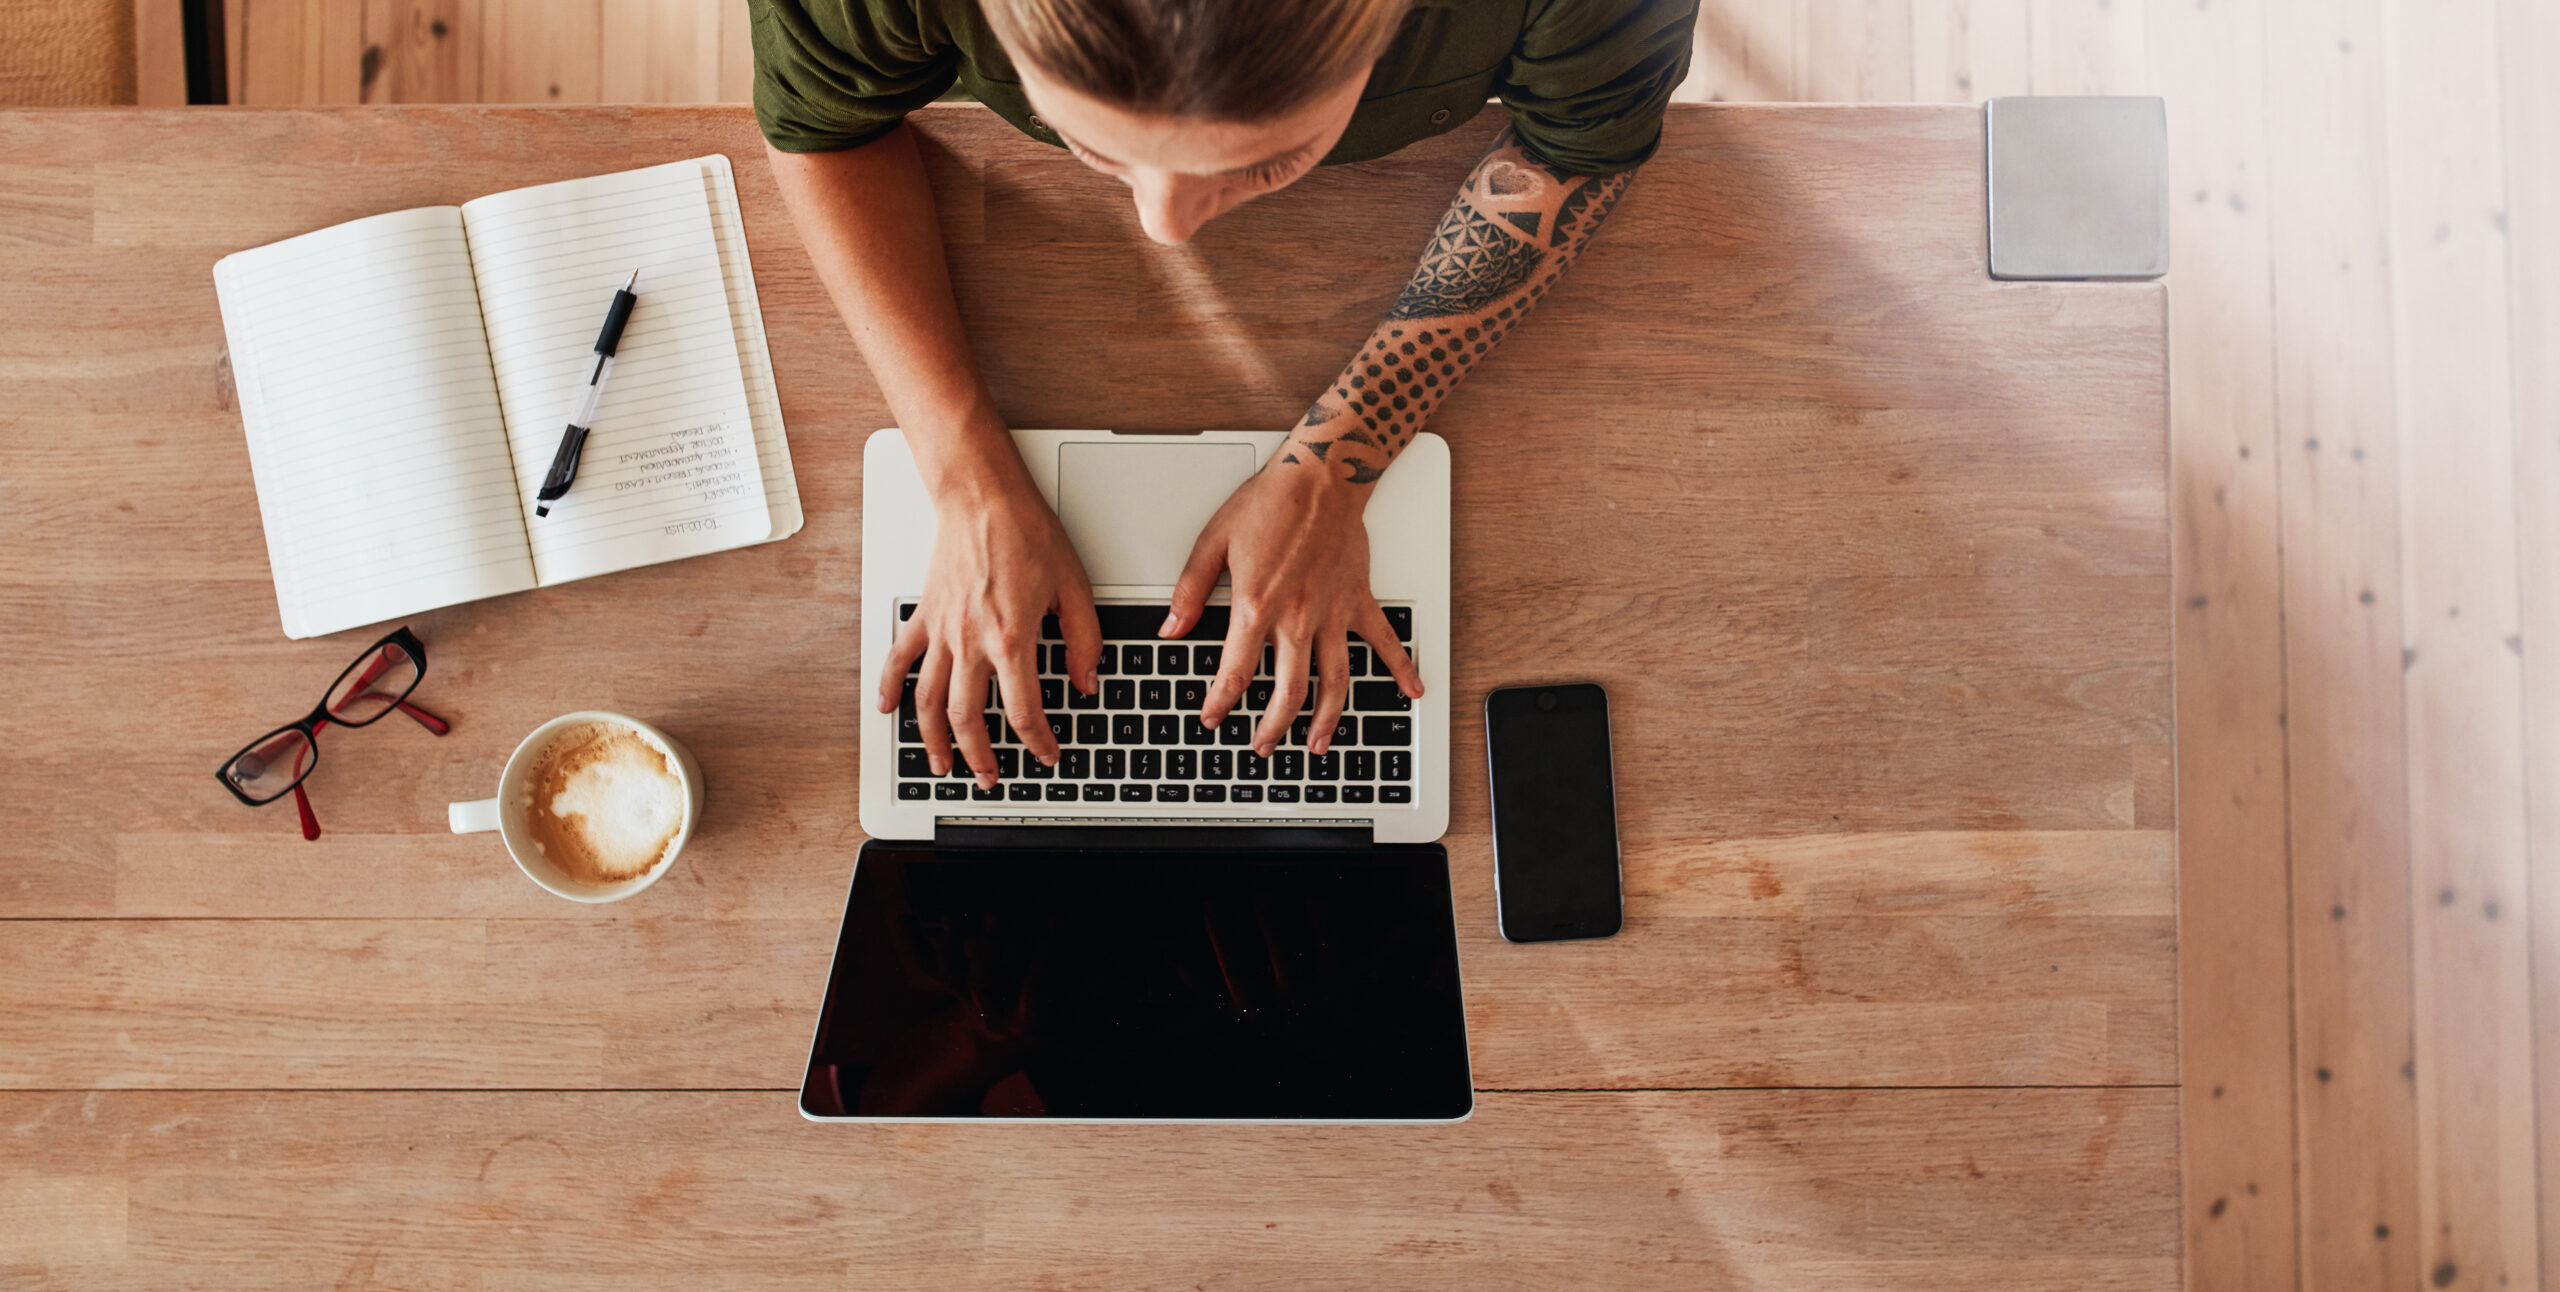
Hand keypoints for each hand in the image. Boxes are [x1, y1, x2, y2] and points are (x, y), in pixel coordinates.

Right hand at [875, 463, 1101, 788]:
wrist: (982, 497)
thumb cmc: (1025, 532)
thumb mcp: (1074, 587)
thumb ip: (1084, 640)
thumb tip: (1085, 680)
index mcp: (1012, 638)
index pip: (1023, 710)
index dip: (1038, 741)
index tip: (1047, 753)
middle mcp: (971, 641)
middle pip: (968, 717)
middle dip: (980, 756)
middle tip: (992, 775)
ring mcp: (942, 631)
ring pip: (929, 700)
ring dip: (934, 739)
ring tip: (942, 764)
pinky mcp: (924, 616)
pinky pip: (900, 659)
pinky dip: (890, 688)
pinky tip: (888, 710)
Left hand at [1165, 457, 1423, 756]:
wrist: (1322, 475)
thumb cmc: (1271, 501)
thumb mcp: (1213, 542)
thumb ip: (1190, 591)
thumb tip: (1172, 628)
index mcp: (1257, 607)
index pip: (1235, 673)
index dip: (1220, 703)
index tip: (1212, 719)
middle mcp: (1297, 618)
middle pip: (1288, 691)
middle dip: (1273, 727)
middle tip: (1262, 745)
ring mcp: (1332, 613)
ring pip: (1334, 681)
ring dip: (1327, 719)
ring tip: (1318, 744)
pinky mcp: (1358, 600)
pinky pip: (1384, 641)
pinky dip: (1401, 668)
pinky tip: (1411, 692)